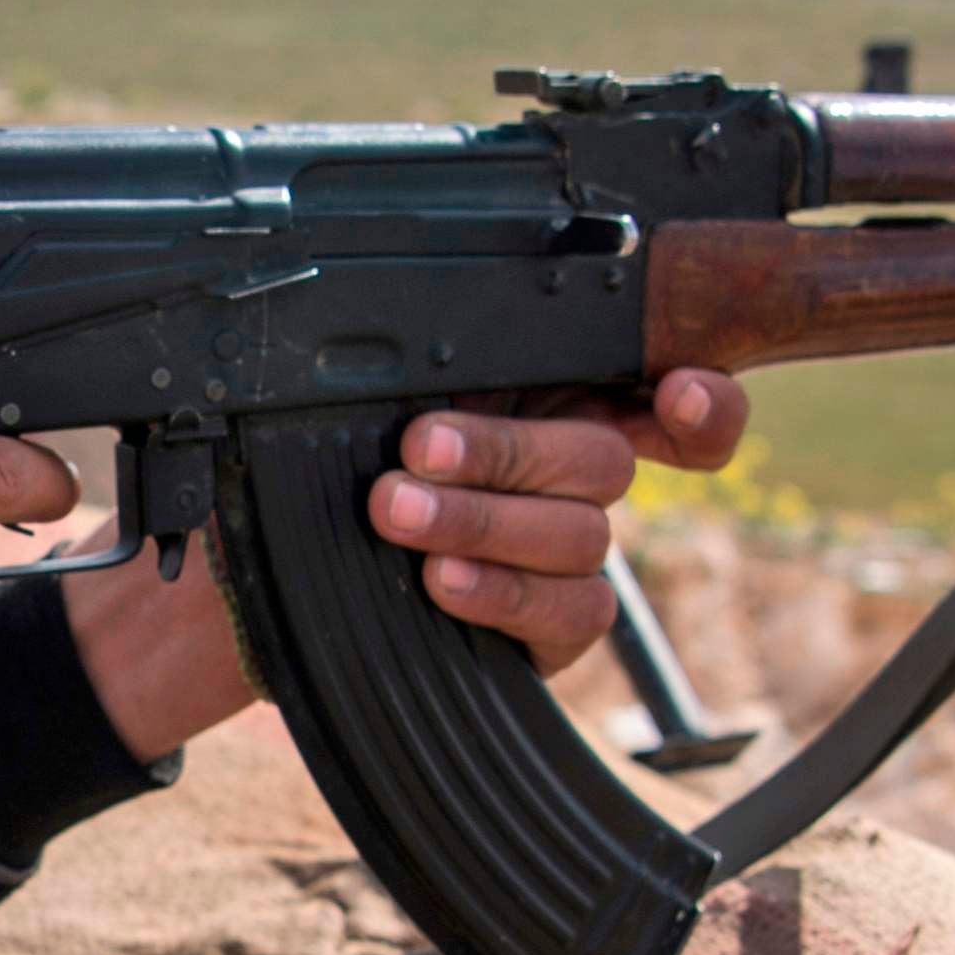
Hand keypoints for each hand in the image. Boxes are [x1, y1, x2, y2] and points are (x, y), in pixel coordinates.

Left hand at [59, 369, 755, 760]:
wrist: (255, 578)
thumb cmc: (310, 466)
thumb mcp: (356, 394)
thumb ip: (422, 362)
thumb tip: (420, 323)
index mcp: (550, 393)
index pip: (660, 386)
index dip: (699, 397)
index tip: (676, 386)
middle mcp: (572, 471)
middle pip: (606, 456)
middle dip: (508, 450)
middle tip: (416, 448)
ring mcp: (568, 555)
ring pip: (581, 533)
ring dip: (484, 519)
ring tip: (397, 514)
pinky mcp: (552, 631)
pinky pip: (567, 612)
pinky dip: (500, 593)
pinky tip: (442, 584)